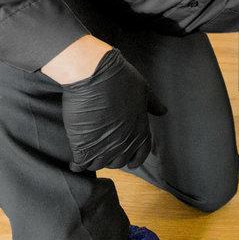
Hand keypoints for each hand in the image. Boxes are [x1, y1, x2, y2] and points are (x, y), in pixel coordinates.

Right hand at [59, 48, 167, 171]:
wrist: (95, 75)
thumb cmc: (121, 79)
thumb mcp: (143, 90)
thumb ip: (153, 104)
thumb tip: (163, 111)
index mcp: (140, 131)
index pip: (140, 155)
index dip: (134, 159)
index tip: (129, 162)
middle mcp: (124, 143)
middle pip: (118, 162)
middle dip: (112, 158)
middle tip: (103, 150)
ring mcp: (104, 147)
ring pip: (98, 164)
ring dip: (94, 161)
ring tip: (88, 154)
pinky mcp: (83, 146)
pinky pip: (80, 164)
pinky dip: (77, 164)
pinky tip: (75, 161)